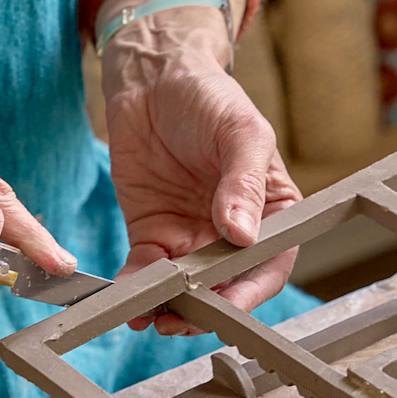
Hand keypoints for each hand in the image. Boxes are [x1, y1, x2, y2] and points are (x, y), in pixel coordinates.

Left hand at [103, 41, 301, 335]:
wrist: (154, 79)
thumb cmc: (210, 97)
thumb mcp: (240, 132)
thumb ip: (244, 184)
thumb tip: (242, 235)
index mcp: (271, 212)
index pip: (270, 264)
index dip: (252, 291)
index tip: (229, 305)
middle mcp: (233, 234)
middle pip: (226, 286)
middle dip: (205, 309)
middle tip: (183, 318)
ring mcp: (191, 237)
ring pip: (184, 288)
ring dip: (169, 307)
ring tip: (152, 316)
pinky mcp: (152, 233)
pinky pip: (145, 271)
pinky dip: (135, 288)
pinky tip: (125, 298)